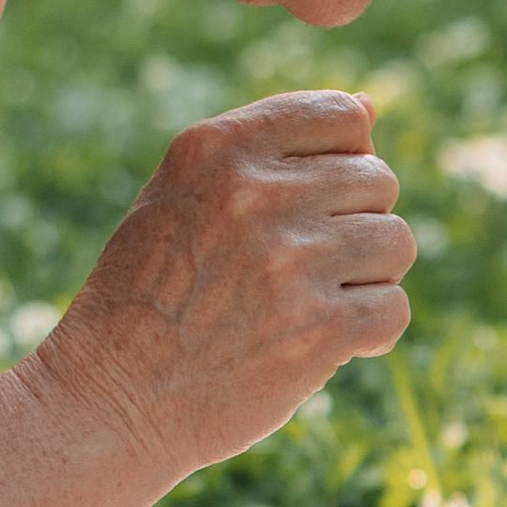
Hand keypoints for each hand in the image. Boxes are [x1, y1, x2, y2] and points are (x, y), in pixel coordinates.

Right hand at [36, 93, 413, 482]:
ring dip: (368, 277)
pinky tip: (325, 343)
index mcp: (218, 148)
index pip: (344, 116)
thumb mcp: (183, 197)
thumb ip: (272, 151)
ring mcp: (290, 262)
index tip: (313, 203)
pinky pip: (394, 308)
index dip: (346, 160)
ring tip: (312, 303)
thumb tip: (372, 105)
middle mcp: (255, 195)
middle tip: (304, 267)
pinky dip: (371, 332)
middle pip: (378, 180)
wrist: (110, 400)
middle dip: (355, 223)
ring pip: (396, 242)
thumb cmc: (149, 297)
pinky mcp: (320, 329)